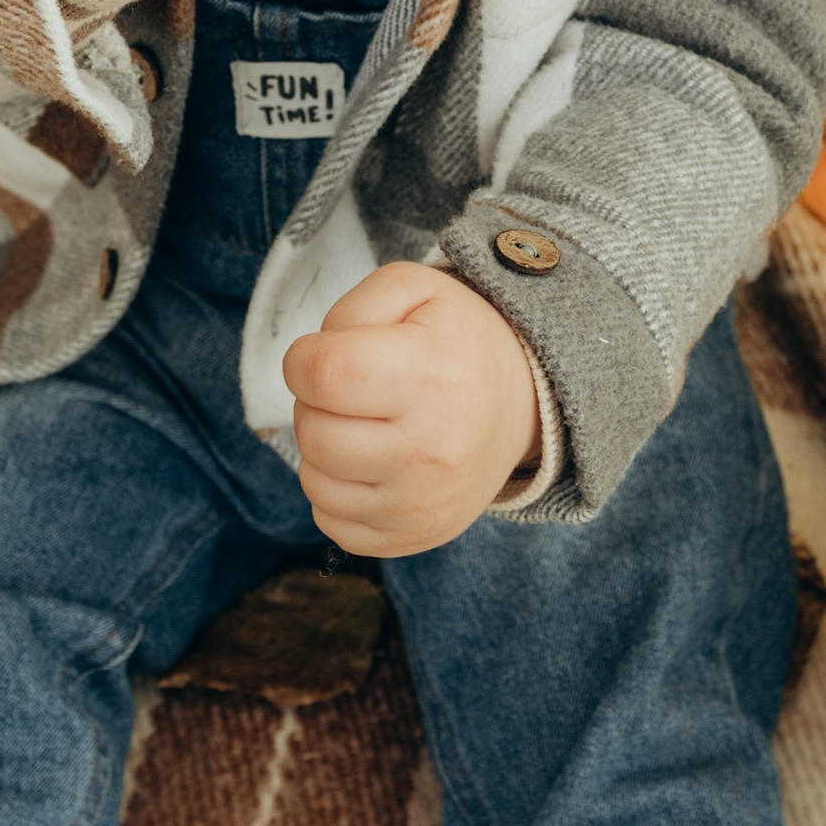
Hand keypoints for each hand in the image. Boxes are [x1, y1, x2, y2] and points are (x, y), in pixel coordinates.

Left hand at [284, 265, 542, 557]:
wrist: (522, 405)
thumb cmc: (457, 342)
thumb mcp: (415, 290)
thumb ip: (352, 309)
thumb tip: (311, 366)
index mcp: (431, 378)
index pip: (320, 374)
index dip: (303, 360)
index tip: (324, 356)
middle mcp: (432, 451)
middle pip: (314, 434)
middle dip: (315, 405)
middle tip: (351, 392)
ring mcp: (424, 503)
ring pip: (315, 483)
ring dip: (324, 450)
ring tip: (363, 426)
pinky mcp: (414, 535)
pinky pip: (331, 522)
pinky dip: (338, 491)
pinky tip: (370, 464)